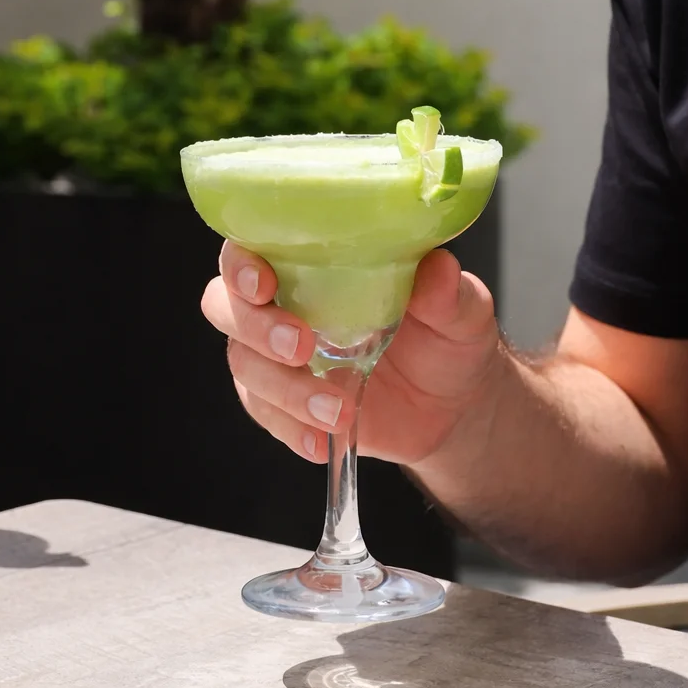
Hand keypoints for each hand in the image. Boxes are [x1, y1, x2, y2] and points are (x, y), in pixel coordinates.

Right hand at [200, 242, 502, 466]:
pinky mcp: (284, 403)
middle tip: (302, 347)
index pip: (248, 247)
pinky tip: (321, 439)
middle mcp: (281, 303)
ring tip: (337, 410)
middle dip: (255, 327)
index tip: (264, 282)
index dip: (240, 264)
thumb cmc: (447, 338)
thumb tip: (438, 268)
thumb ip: (447, 292)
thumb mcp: (461, 311)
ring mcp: (276, 357)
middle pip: (225, 306)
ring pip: (244, 366)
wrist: (454, 405)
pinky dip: (290, 428)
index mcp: (309, 261)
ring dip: (284, 389)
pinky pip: (265, 415)